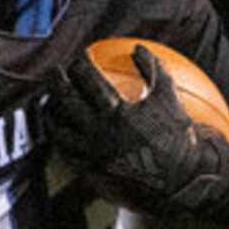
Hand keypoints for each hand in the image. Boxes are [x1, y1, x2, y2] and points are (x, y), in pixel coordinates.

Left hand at [49, 47, 222, 209]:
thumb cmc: (176, 137)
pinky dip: (60, 140)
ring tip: (51, 103)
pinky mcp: (90, 173)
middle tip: (55, 71)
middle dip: (57, 81)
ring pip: (59, 130)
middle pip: (67, 101)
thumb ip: (154, 70)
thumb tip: (137, 48)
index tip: (81, 57)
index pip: (90, 80)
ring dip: (52, 112)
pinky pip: (66, 154)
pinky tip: (62, 132)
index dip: (82, 64)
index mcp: (118, 113)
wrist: (178, 180)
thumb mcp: (169, 98)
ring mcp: (92, 155)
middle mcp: (100, 133)